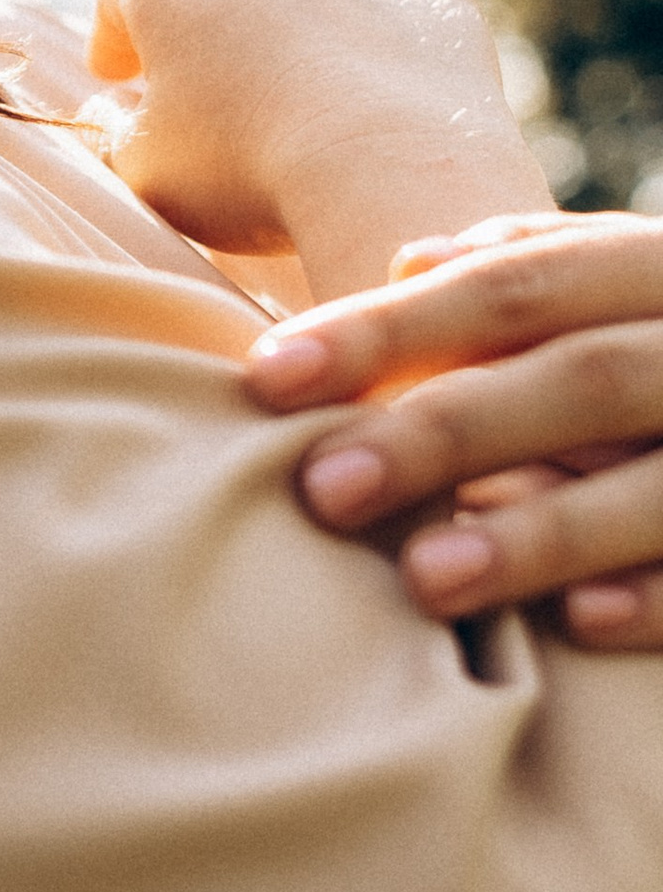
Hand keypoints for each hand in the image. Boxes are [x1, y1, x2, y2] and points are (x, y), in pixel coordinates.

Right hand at [86, 0, 544, 293]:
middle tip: (211, 91)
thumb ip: (112, 131)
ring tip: (303, 107)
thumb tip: (113, 110)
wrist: (391, 171)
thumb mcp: (142, 168)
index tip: (117, 76)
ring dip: (295, 33)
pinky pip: (389, 17)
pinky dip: (376, 51)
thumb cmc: (243, 170)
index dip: (113, 35)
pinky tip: (376, 110)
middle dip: (209, 28)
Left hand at [244, 212, 662, 642]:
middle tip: (324, 488)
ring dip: (545, 529)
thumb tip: (412, 263)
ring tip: (427, 578)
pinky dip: (658, 595)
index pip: (516, 285)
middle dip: (449, 429)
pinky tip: (571, 628)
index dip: (389, 328)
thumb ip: (535, 274)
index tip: (267, 377)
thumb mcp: (639, 289)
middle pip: (583, 377)